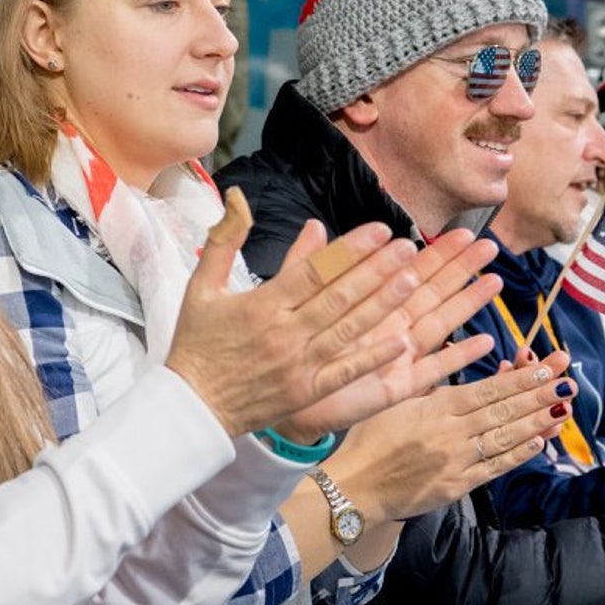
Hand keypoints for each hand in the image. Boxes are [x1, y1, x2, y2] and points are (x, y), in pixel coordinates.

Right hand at [166, 219, 491, 438]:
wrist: (191, 407)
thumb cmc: (197, 343)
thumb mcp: (201, 286)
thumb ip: (224, 240)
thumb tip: (238, 197)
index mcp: (262, 304)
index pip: (314, 270)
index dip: (350, 249)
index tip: (379, 229)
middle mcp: (284, 332)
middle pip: (339, 296)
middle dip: (377, 270)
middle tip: (408, 247)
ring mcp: (298, 365)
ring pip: (348, 330)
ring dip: (382, 305)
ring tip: (413, 280)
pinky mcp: (306, 392)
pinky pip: (345, 373)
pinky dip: (373, 357)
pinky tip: (402, 341)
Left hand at [277, 228, 505, 439]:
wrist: (287, 397)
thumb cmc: (297, 350)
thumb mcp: (299, 300)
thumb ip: (311, 266)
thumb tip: (314, 224)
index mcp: (373, 304)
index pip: (412, 271)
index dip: (438, 253)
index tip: (463, 232)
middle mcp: (392, 327)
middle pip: (434, 293)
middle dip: (462, 270)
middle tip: (489, 246)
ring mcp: (399, 357)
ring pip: (440, 324)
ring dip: (467, 304)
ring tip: (493, 282)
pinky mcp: (397, 387)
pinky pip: (432, 371)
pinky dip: (457, 357)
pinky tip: (482, 342)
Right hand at [326, 350, 575, 522]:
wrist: (355, 487)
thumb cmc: (369, 438)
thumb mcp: (394, 397)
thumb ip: (428, 378)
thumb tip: (453, 352)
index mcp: (437, 406)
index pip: (489, 389)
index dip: (521, 377)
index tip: (547, 364)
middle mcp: (451, 432)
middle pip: (504, 410)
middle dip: (539, 393)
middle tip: (567, 379)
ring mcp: (457, 460)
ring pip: (505, 436)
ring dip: (538, 421)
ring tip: (563, 406)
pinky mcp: (458, 486)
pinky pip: (495, 467)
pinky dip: (518, 453)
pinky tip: (539, 441)